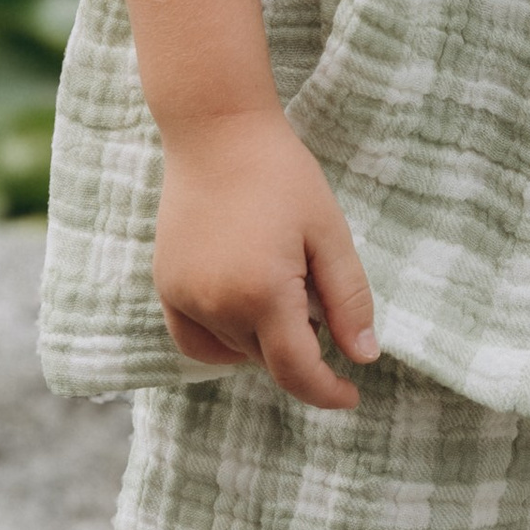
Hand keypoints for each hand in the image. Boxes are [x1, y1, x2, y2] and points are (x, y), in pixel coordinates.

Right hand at [152, 105, 379, 409]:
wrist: (217, 134)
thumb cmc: (283, 177)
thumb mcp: (331, 234)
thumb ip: (348, 301)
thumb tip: (363, 358)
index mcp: (262, 294)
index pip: (296, 371)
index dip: (327, 391)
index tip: (351, 395)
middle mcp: (216, 304)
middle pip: (267, 360)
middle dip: (301, 349)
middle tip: (318, 299)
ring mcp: (183, 297)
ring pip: (234, 351)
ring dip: (264, 340)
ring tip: (284, 284)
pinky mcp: (165, 286)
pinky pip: (195, 340)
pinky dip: (224, 341)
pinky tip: (247, 311)